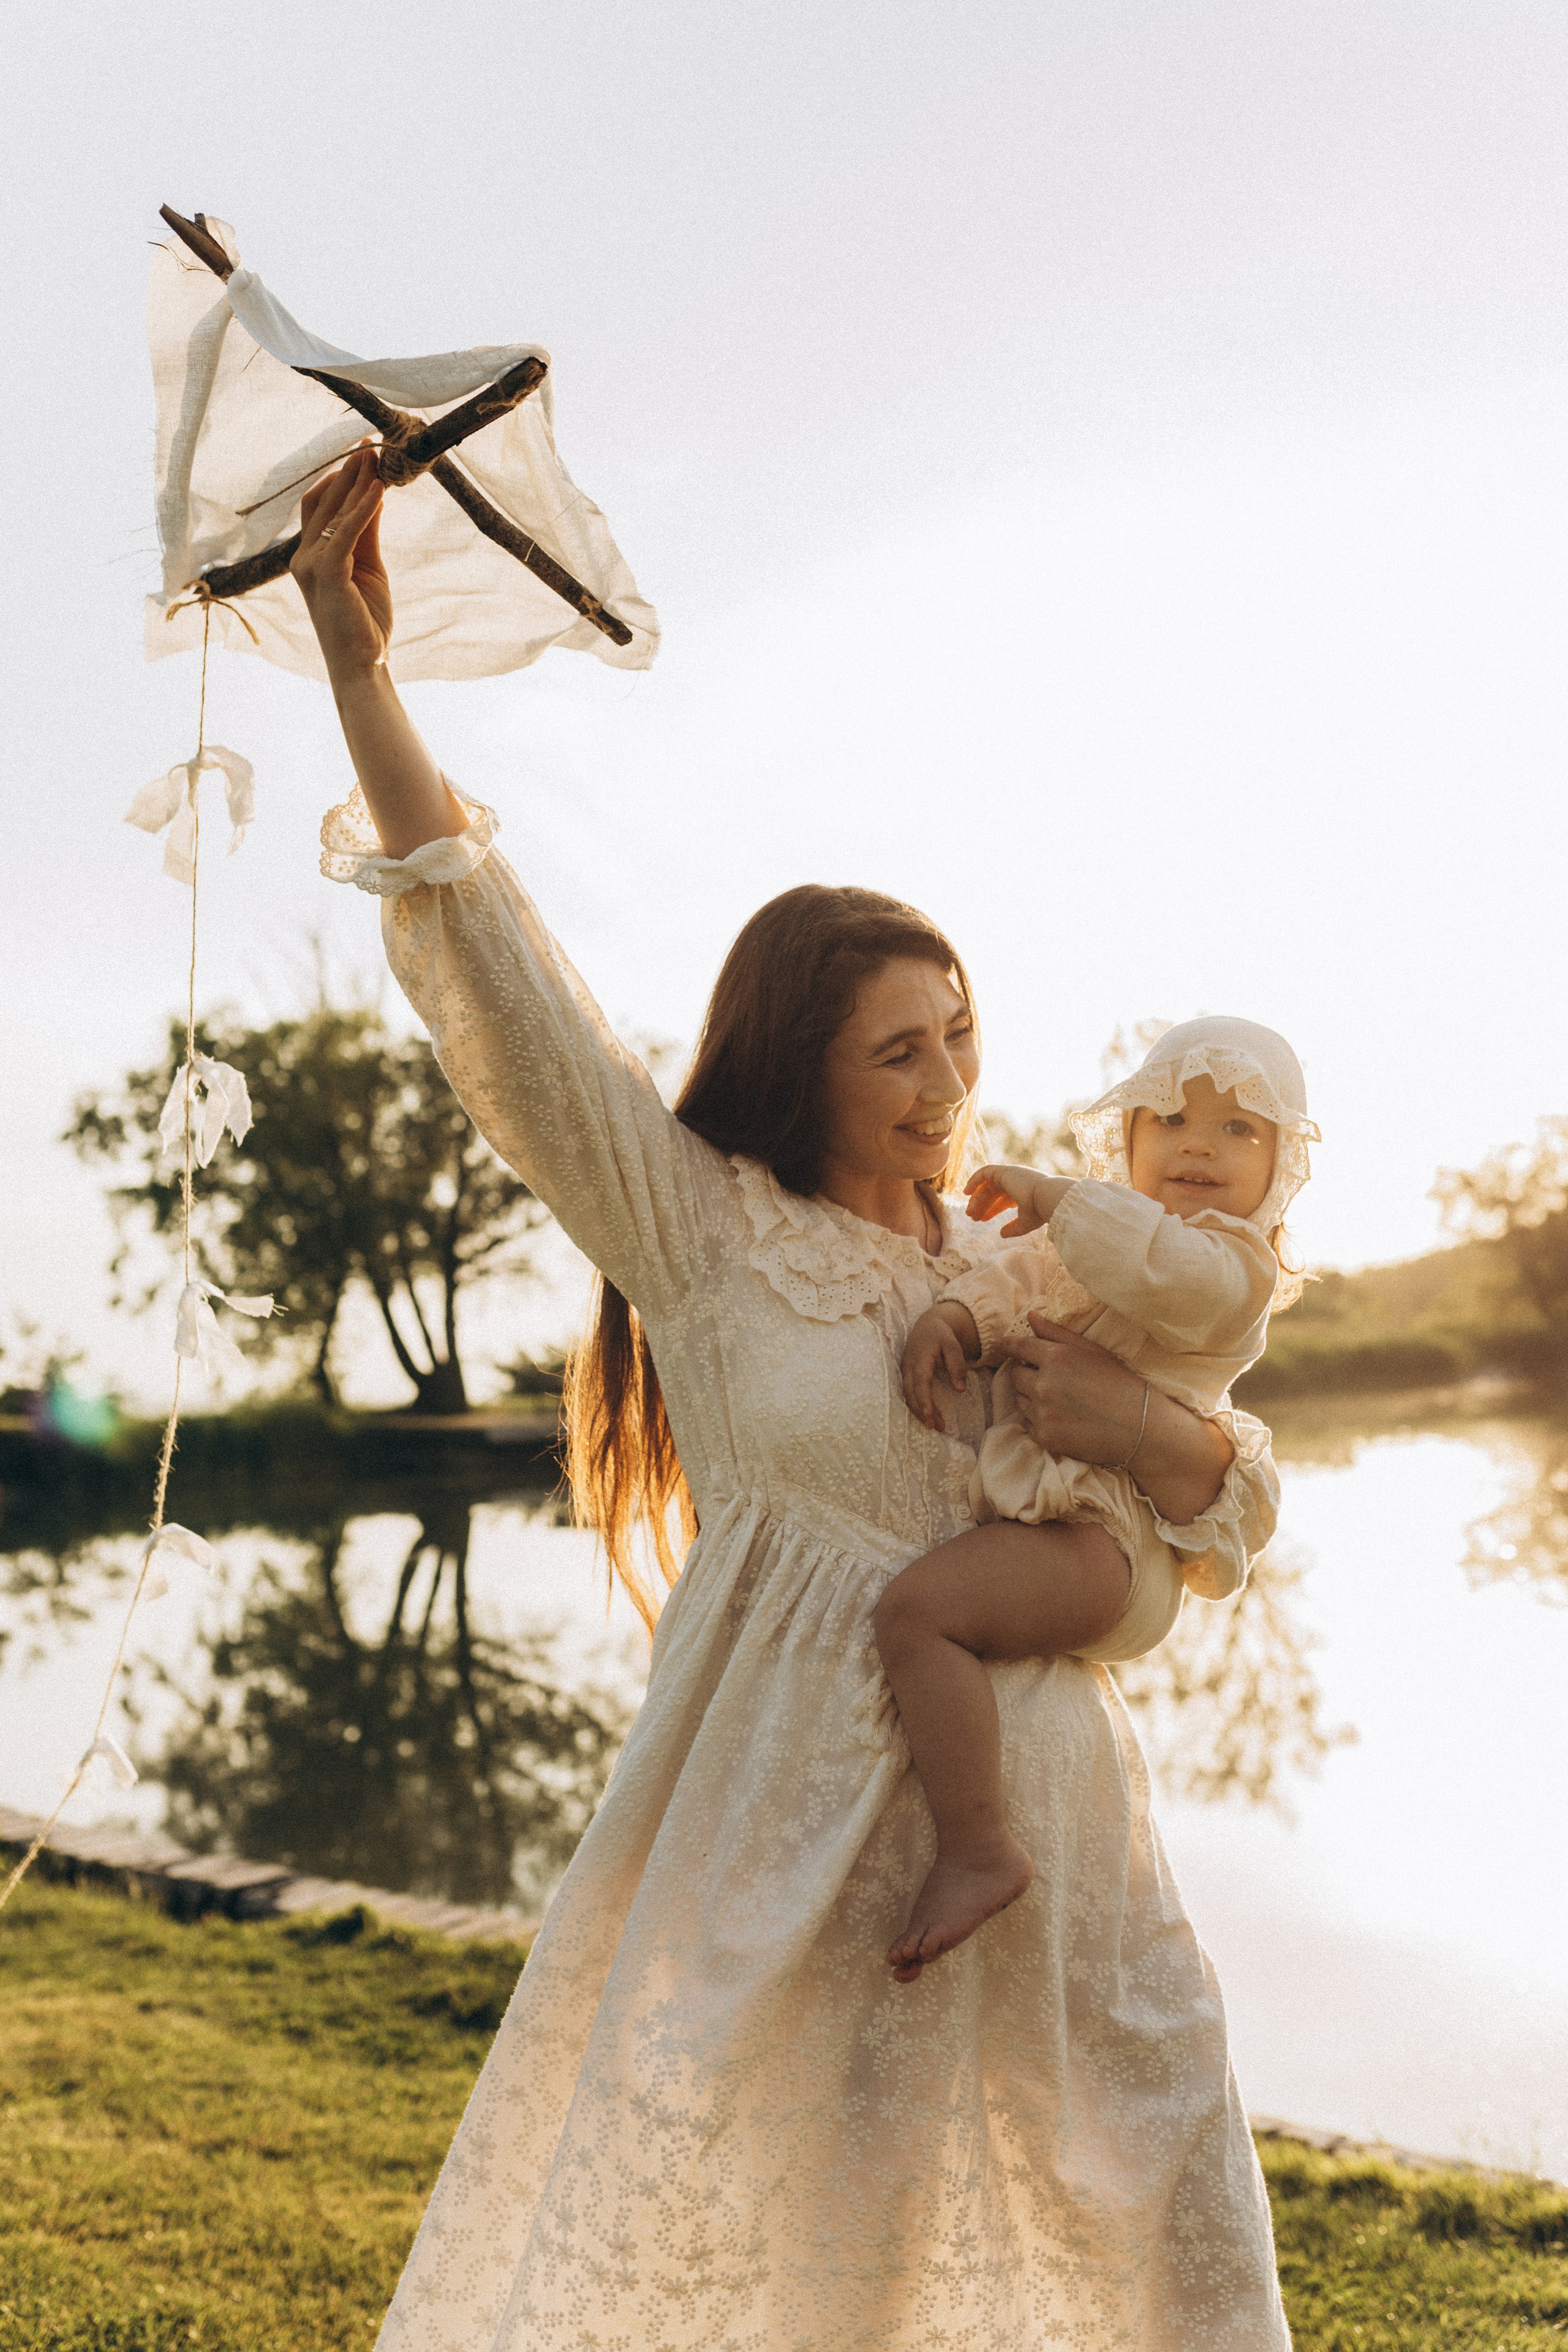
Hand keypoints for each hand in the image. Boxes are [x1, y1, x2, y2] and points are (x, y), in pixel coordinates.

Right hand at [291, 447, 391, 680]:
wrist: (363, 666)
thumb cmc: (365, 623)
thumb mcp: (368, 567)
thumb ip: (366, 532)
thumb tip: (375, 493)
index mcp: (308, 556)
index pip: (318, 504)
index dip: (338, 477)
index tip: (364, 454)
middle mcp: (302, 557)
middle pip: (323, 500)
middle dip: (348, 471)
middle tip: (371, 444)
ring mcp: (310, 566)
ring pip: (334, 512)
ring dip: (356, 482)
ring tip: (377, 456)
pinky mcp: (327, 575)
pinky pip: (346, 531)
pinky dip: (363, 508)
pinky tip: (380, 489)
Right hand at [901, 1304, 979, 1433]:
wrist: (927, 1325)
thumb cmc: (941, 1335)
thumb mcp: (953, 1345)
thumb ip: (957, 1365)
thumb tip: (960, 1390)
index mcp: (920, 1357)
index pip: (920, 1382)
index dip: (923, 1399)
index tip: (929, 1414)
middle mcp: (908, 1366)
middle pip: (911, 1393)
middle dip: (922, 1412)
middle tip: (936, 1427)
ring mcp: (905, 1371)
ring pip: (909, 1396)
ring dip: (920, 1412)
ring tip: (936, 1426)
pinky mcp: (907, 1376)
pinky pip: (910, 1393)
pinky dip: (919, 1406)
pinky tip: (930, 1416)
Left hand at [964, 1163, 1069, 1236]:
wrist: (1047, 1198)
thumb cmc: (1040, 1211)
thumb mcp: (1026, 1223)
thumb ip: (1013, 1228)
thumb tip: (1001, 1234)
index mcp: (1023, 1192)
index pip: (1003, 1199)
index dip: (991, 1209)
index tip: (982, 1220)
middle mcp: (1017, 1182)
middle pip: (993, 1192)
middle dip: (981, 1204)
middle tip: (971, 1217)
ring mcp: (1010, 1175)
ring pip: (987, 1184)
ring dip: (976, 1197)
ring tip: (969, 1212)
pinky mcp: (1003, 1171)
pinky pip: (984, 1172)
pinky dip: (974, 1180)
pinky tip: (966, 1192)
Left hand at [996, 1313, 1154, 1460]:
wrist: (1142, 1428)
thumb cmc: (1120, 1384)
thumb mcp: (1092, 1351)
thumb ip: (1057, 1334)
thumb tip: (1031, 1317)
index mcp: (1056, 1358)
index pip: (1019, 1347)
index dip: (1007, 1345)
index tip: (999, 1345)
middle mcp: (1044, 1384)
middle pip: (1015, 1375)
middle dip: (1027, 1374)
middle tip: (1049, 1378)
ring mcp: (1043, 1413)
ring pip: (1019, 1400)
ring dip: (1030, 1397)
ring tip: (1059, 1400)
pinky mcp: (1046, 1438)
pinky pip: (1027, 1424)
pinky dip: (1037, 1420)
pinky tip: (1060, 1418)